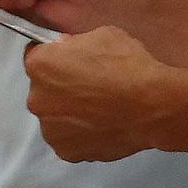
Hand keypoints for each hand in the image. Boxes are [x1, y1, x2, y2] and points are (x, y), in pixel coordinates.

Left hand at [23, 26, 176, 162]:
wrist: (152, 105)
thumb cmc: (127, 64)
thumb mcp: (101, 35)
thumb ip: (75, 43)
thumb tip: (67, 50)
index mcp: (39, 66)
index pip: (36, 56)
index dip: (55, 56)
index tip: (71, 60)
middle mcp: (37, 99)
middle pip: (44, 89)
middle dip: (60, 86)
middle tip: (89, 86)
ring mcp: (51, 130)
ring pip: (56, 116)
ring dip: (69, 112)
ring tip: (99, 109)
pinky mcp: (68, 152)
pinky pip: (70, 138)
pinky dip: (81, 133)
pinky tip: (102, 125)